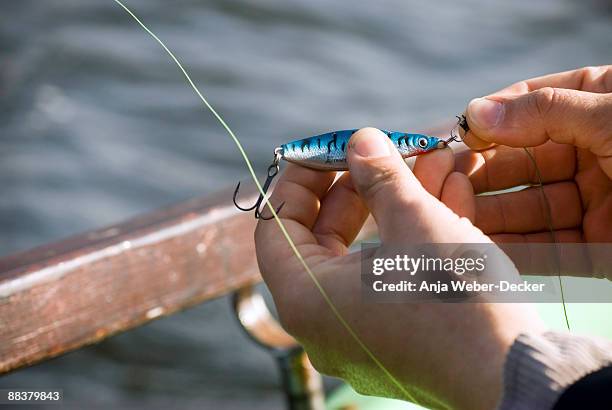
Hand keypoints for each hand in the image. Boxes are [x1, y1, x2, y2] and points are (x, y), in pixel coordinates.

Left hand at [255, 128, 542, 408]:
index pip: (276, 226)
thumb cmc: (453, 296)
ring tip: (430, 164)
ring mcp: (358, 335)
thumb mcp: (414, 220)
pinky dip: (410, 240)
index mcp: (306, 298)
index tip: (329, 149)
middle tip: (377, 156)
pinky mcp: (395, 339)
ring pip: (364, 256)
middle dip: (355, 190)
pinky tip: (449, 197)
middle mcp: (323, 324)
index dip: (300, 180)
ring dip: (394, 207)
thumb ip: (379, 176)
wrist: (513, 371)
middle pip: (321, 241)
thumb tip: (361, 141)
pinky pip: (389, 279)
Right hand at [457, 66, 611, 242]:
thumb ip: (546, 111)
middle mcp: (594, 153)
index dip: (493, 119)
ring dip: (486, 211)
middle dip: (479, 171)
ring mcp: (595, 202)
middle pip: (521, 162)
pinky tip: (477, 241)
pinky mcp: (597, 246)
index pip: (533, 106)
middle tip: (441, 178)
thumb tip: (476, 112)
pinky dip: (511, 248)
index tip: (460, 134)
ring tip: (451, 208)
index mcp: (601, 107)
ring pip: (526, 208)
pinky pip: (546, 249)